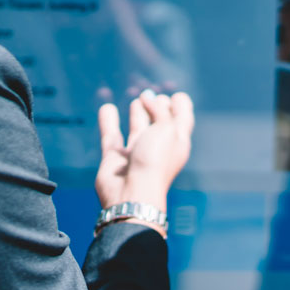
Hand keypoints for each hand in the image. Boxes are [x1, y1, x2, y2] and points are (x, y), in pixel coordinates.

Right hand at [95, 89, 193, 220]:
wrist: (132, 193)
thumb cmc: (156, 161)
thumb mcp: (166, 128)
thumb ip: (159, 109)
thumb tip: (147, 97)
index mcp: (177, 142)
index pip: (182, 120)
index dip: (181, 107)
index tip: (177, 96)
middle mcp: (158, 147)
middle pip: (161, 122)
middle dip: (159, 107)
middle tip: (153, 95)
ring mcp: (136, 152)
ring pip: (138, 128)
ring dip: (139, 113)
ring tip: (138, 100)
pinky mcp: (115, 158)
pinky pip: (111, 135)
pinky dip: (109, 121)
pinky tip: (107, 108)